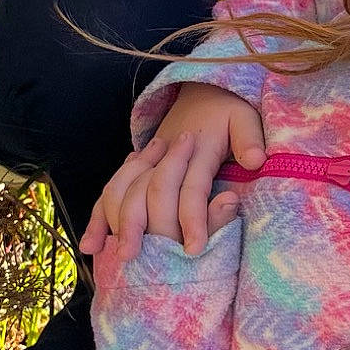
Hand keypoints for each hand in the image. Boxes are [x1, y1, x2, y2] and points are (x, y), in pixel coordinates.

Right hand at [80, 83, 264, 256]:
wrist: (202, 90)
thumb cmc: (227, 109)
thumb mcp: (244, 117)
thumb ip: (249, 139)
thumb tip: (257, 160)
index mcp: (195, 151)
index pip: (193, 189)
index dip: (195, 219)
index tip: (194, 249)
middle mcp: (163, 158)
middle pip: (146, 195)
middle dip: (142, 228)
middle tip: (137, 258)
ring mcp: (145, 163)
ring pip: (122, 193)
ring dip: (117, 223)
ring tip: (118, 255)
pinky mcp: (136, 169)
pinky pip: (112, 193)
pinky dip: (99, 217)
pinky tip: (92, 245)